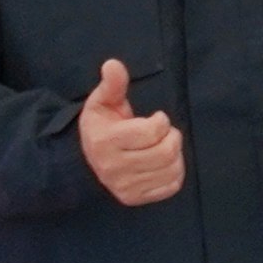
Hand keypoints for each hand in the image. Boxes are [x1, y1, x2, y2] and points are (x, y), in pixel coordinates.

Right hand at [75, 56, 184, 204]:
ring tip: (164, 146)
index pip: (151, 132)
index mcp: (105, 141)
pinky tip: (163, 163)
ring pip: (172, 169)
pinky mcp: (135, 198)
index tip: (156, 118)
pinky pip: (171, 186)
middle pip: (166, 152)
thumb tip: (113, 64)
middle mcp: (113, 167)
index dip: (161, 121)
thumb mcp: (102, 103)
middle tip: (165, 133)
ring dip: (176, 154)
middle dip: (172, 137)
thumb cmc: (100, 128)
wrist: (86, 162)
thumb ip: (112, 85)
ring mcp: (124, 186)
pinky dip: (175, 172)